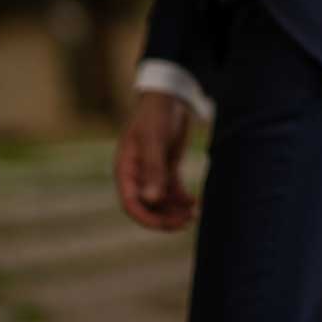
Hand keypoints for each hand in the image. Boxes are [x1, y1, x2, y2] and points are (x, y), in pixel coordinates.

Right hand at [114, 90, 197, 230]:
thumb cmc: (155, 115)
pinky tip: (195, 202)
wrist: (169, 96)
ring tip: (195, 213)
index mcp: (125, 170)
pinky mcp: (167, 168)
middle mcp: (137, 175)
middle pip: (148, 206)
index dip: (146, 218)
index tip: (166, 225)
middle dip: (165, 217)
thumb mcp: (154, 141)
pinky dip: (183, 198)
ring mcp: (152, 173)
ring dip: (176, 210)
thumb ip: (153, 170)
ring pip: (162, 201)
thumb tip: (152, 200)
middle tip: (187, 221)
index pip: (131, 203)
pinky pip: (173, 190)